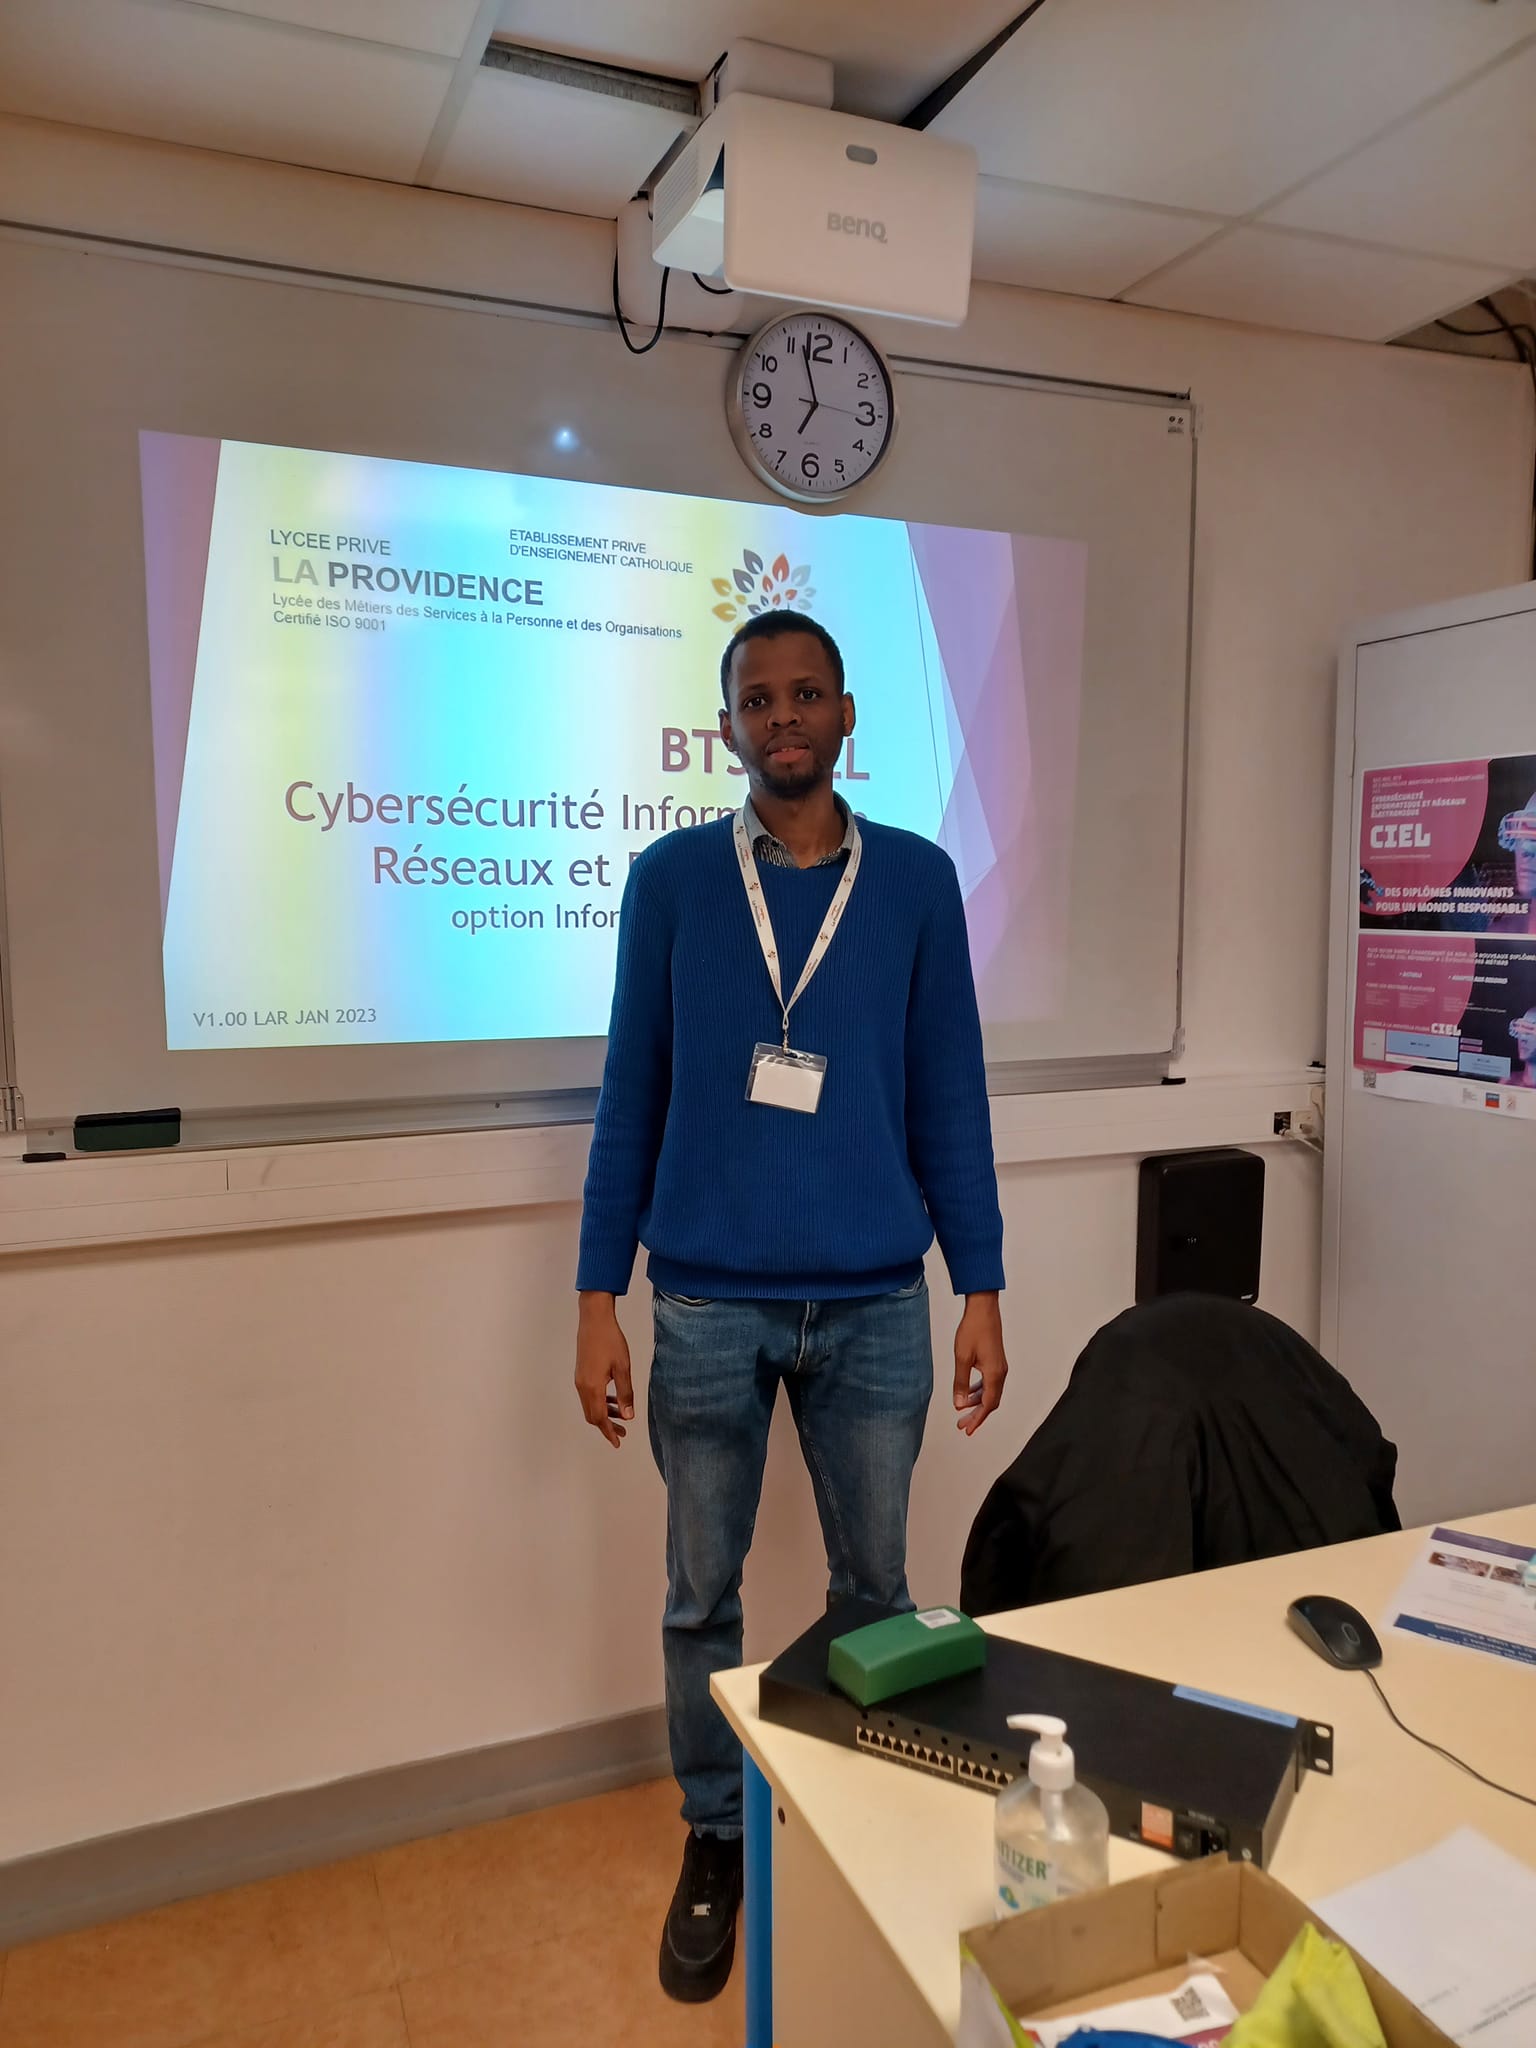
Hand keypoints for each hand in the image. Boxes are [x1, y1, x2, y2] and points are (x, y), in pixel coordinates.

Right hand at [575, 1291, 634, 1448]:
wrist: (594, 1319)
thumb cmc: (611, 1341)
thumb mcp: (623, 1368)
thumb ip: (625, 1393)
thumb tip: (628, 1416)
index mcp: (593, 1387)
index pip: (599, 1418)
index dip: (609, 1432)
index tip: (618, 1443)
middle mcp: (582, 1386)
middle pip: (592, 1415)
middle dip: (606, 1426)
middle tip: (622, 1432)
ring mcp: (580, 1380)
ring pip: (590, 1405)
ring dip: (604, 1413)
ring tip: (621, 1416)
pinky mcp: (581, 1373)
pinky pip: (589, 1395)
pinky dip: (600, 1402)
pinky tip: (613, 1398)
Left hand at [953, 1292, 1007, 1435]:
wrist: (983, 1308)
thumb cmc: (973, 1329)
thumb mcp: (962, 1358)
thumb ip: (960, 1383)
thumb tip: (959, 1404)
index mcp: (994, 1374)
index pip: (987, 1405)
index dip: (977, 1419)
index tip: (967, 1430)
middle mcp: (1001, 1373)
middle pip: (991, 1402)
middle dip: (976, 1415)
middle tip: (962, 1425)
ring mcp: (1000, 1367)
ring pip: (990, 1392)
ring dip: (977, 1402)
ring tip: (963, 1410)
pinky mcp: (996, 1361)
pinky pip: (989, 1382)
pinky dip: (980, 1390)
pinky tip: (969, 1392)